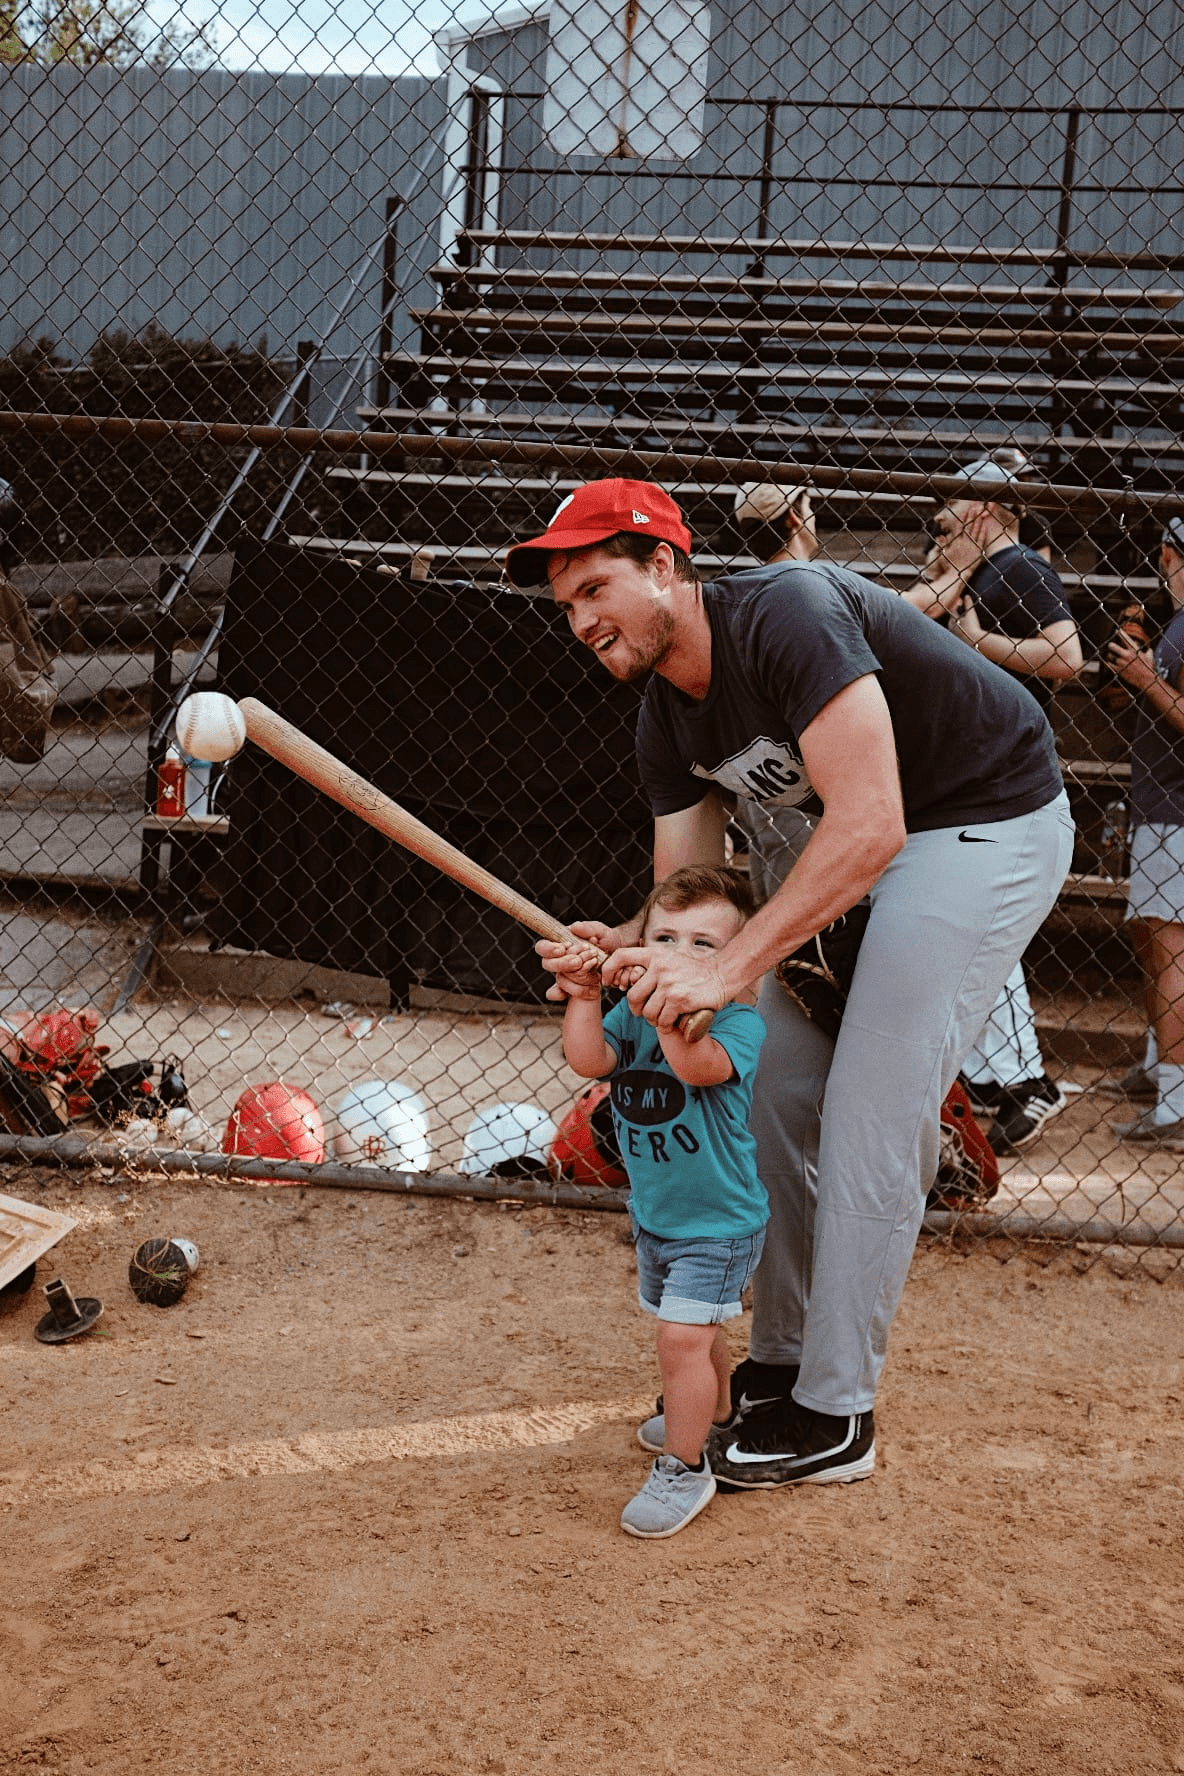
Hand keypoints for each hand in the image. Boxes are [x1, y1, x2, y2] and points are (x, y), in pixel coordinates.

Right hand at [536, 921, 612, 1003]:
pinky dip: (570, 992)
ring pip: (559, 979)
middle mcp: (560, 959)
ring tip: (593, 966)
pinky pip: (562, 993)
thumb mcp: (601, 932)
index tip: (563, 948)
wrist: (619, 957)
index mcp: (561, 944)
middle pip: (547, 964)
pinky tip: (583, 991)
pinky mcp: (574, 985)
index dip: (548, 949)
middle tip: (578, 961)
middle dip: (562, 963)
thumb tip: (574, 927)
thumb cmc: (606, 940)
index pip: (543, 947)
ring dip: (575, 976)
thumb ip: (588, 928)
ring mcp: (566, 974)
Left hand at [602, 944, 728, 1031]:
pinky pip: (662, 1020)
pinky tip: (672, 1021)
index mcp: (655, 955)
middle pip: (632, 996)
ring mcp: (669, 984)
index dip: (608, 969)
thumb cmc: (694, 970)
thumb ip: (651, 964)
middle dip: (636, 1009)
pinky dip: (665, 1025)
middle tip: (644, 1011)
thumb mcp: (670, 957)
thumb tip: (627, 975)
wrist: (723, 974)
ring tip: (662, 1017)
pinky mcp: (680, 1000)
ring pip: (647, 1012)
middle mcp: (660, 968)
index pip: (621, 956)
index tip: (608, 981)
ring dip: (653, 1020)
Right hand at [936, 510, 988, 577]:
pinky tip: (984, 526)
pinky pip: (980, 540)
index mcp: (955, 542)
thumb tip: (940, 537)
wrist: (956, 577)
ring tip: (981, 514)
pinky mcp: (977, 551)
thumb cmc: (949, 567)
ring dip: (978, 522)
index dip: (963, 520)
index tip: (965, 512)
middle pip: (968, 527)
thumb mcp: (943, 555)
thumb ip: (943, 545)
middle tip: (974, 508)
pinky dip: (982, 533)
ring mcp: (971, 546)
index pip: (960, 528)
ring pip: (975, 531)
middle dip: (971, 517)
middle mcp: (963, 543)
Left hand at [949, 595, 984, 646]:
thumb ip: (968, 604)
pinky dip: (962, 631)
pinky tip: (966, 632)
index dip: (956, 606)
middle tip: (960, 612)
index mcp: (952, 621)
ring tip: (963, 622)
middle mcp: (951, 629)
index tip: (960, 603)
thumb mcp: (971, 614)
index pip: (953, 612)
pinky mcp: (959, 641)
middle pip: (952, 620)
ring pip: (955, 628)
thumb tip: (967, 596)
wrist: (975, 641)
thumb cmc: (972, 626)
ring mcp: (955, 636)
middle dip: (956, 616)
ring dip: (959, 624)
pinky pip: (959, 634)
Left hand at [1106, 636, 1156, 691]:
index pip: (1125, 639)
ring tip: (1112, 657)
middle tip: (1110, 646)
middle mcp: (1126, 655)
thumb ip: (1148, 651)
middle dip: (1111, 645)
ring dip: (1110, 656)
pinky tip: (1110, 664)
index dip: (1120, 633)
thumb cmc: (1149, 668)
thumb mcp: (1150, 657)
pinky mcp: (1118, 670)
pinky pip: (1108, 665)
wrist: (1146, 680)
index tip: (1116, 630)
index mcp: (1134, 650)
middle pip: (1112, 646)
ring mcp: (1121, 663)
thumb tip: (1149, 650)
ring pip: (1109, 656)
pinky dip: (1108, 664)